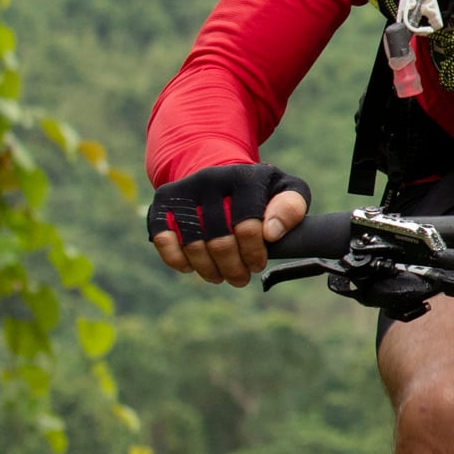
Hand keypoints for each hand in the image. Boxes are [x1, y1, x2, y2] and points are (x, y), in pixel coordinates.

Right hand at [146, 164, 308, 284]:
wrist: (220, 174)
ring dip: (208, 270)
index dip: (254, 254)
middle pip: (220, 241)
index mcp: (244, 177)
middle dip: (233, 268)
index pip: (248, 227)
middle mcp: (211, 179)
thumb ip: (291, 208)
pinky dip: (177, 260)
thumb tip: (272, 233)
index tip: (258, 264)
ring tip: (220, 276)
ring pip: (193, 245)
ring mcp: (184, 190)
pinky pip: (164, 239)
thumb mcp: (286, 191)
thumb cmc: (258, 192)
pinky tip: (191, 267)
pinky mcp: (162, 202)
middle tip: (241, 278)